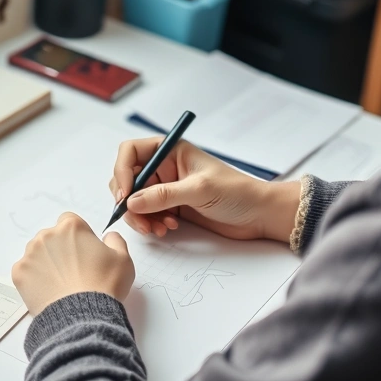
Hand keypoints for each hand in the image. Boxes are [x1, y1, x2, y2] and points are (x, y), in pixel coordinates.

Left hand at [12, 212, 134, 314]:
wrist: (82, 316)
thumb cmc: (104, 285)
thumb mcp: (123, 259)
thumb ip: (115, 240)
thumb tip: (107, 237)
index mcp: (71, 227)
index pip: (70, 222)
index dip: (78, 236)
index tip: (83, 252)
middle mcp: (47, 235)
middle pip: (51, 237)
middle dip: (60, 249)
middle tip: (73, 271)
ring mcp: (30, 254)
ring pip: (37, 254)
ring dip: (46, 263)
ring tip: (61, 284)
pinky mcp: (19, 273)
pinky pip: (26, 271)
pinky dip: (34, 279)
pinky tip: (49, 291)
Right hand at [109, 137, 300, 241]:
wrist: (258, 214)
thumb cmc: (236, 192)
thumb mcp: (199, 189)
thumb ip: (163, 195)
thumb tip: (131, 202)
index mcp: (170, 151)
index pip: (130, 152)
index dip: (121, 171)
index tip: (124, 194)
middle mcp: (164, 167)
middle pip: (127, 179)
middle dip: (128, 201)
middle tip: (139, 220)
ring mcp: (166, 188)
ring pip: (134, 201)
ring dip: (139, 217)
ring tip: (157, 229)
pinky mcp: (171, 207)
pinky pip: (147, 214)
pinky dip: (150, 223)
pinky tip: (167, 229)